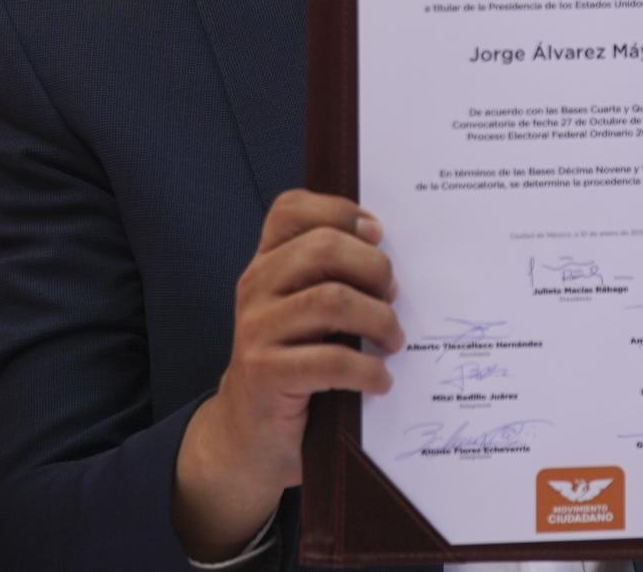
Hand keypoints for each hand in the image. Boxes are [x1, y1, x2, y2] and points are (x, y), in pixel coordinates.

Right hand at [173, 190, 401, 559]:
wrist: (248, 434)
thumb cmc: (295, 362)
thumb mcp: (305, 310)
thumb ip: (333, 276)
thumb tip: (390, 257)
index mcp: (266, 261)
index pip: (290, 209)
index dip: (338, 211)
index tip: (377, 233)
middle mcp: (254, 285)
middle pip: (323, 248)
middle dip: (373, 267)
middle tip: (394, 295)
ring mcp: (255, 329)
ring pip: (332, 300)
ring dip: (379, 319)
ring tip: (394, 340)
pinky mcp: (264, 374)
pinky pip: (330, 361)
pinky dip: (367, 370)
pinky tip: (380, 381)